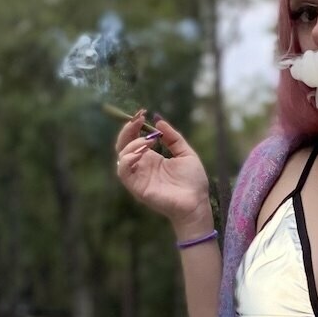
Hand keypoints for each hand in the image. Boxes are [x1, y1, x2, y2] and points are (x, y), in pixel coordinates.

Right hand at [114, 110, 210, 224]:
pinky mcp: (137, 187)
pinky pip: (123, 172)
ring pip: (121, 156)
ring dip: (131, 144)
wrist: (197, 203)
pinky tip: (141, 153)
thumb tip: (159, 120)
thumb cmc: (193, 182)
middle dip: (128, 130)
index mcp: (151, 158)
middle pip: (123, 144)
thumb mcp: (186, 153)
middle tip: (138, 120)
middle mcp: (142, 166)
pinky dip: (127, 160)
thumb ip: (173, 138)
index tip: (142, 113)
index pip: (134, 138)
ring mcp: (138, 177)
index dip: (134, 125)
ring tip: (148, 141)